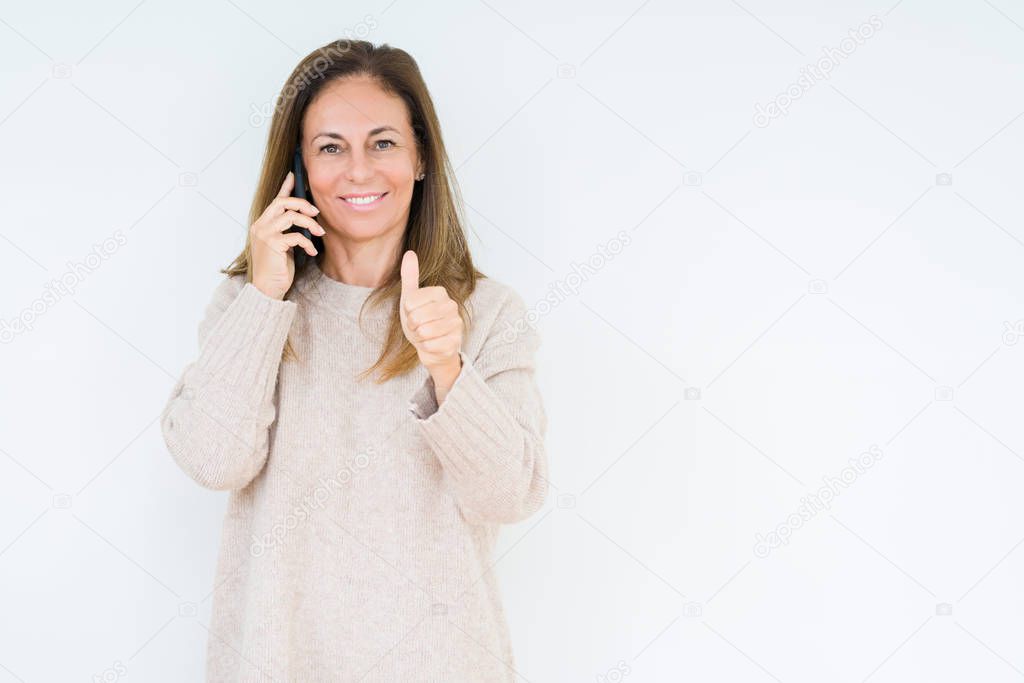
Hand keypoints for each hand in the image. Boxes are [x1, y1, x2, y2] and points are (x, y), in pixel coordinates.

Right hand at [250, 171, 325, 299]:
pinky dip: (307, 242)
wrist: (267, 288)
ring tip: (320, 233)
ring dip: (309, 223)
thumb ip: (289, 230)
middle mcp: (260, 226)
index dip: (286, 187)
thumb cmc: (277, 268)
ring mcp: (264, 234)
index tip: (295, 175)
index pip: (275, 200)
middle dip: (302, 203)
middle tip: (316, 212)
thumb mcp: (284, 245)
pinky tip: (312, 251)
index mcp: (262, 224)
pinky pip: (295, 236)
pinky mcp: (272, 244)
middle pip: (282, 202)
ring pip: (290, 216)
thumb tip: (306, 217)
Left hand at [400, 250, 463, 372]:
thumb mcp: (410, 297)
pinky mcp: (455, 343)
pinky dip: (426, 347)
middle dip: (412, 326)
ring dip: (419, 337)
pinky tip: (431, 344)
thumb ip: (410, 275)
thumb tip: (409, 252)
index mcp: (440, 293)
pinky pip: (430, 345)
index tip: (413, 313)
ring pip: (424, 332)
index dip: (407, 312)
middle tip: (418, 326)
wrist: (431, 346)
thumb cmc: (420, 320)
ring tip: (424, 334)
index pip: (410, 302)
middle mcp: (452, 306)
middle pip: (417, 317)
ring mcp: (456, 325)